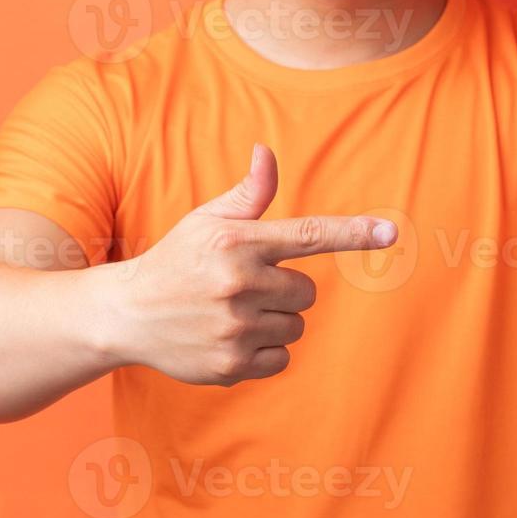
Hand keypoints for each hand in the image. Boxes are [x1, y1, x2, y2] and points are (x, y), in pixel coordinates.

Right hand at [112, 142, 396, 386]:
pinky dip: (265, 352)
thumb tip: (266, 152)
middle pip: (308, 291)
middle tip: (247, 287)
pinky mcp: (231, 365)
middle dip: (287, 289)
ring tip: (233, 313)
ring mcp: (235, 328)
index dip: (353, 233)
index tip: (390, 232)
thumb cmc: (177, 260)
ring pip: (296, 326)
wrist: (126, 314)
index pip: (308, 234)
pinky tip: (230, 339)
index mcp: (239, 243)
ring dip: (275, 321)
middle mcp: (239, 284)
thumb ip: (248, 193)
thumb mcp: (207, 221)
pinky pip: (281, 358)